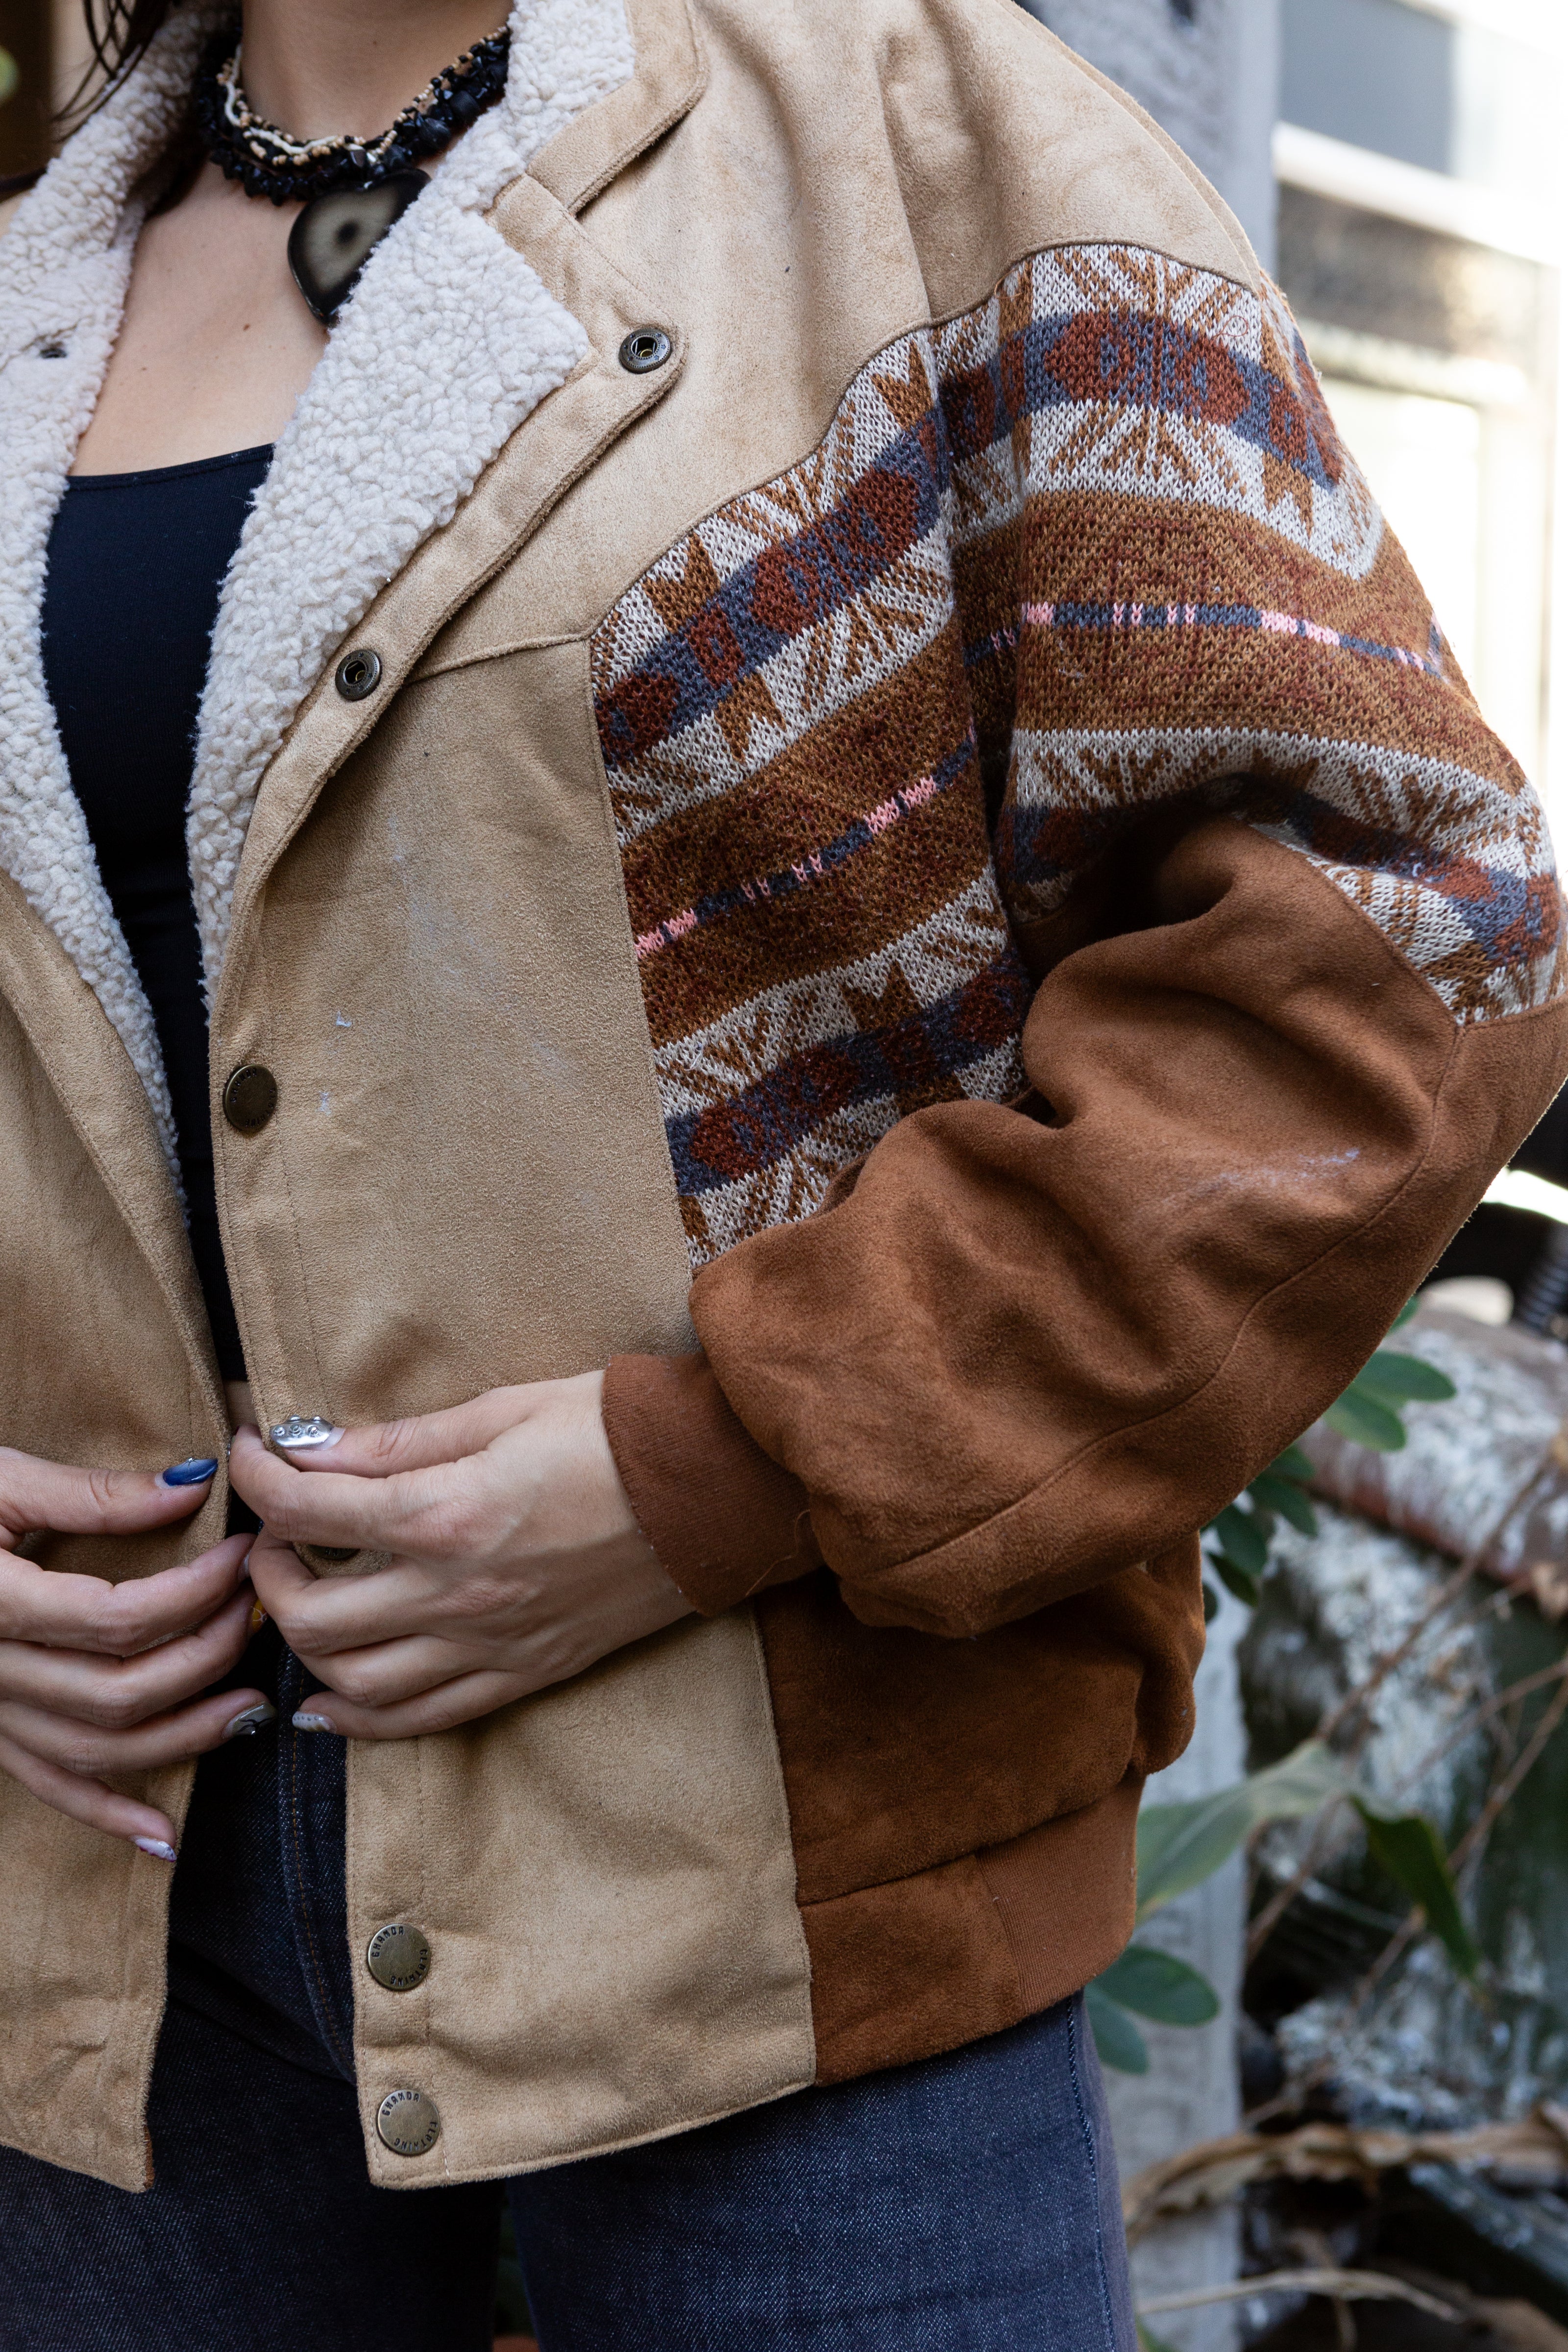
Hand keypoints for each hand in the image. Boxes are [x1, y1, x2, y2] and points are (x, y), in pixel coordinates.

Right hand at [0, 1447, 268, 1856]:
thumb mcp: (1, 1478)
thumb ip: (95, 1494)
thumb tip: (193, 1487)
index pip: (118, 1619)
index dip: (194, 1592)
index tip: (242, 1555)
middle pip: (118, 1691)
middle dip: (205, 1655)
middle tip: (256, 1611)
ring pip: (95, 1750)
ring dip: (182, 1737)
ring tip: (251, 1707)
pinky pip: (49, 1785)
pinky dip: (107, 1815)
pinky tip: (165, 1835)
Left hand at [229, 1371, 690, 1738]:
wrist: (717, 1486)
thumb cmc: (615, 1429)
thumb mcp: (502, 1408)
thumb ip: (399, 1441)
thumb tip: (310, 1447)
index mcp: (448, 1513)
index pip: (306, 1508)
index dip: (257, 1475)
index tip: (250, 1451)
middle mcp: (459, 1592)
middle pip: (310, 1614)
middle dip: (268, 1574)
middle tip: (276, 1534)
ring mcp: (493, 1643)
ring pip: (355, 1681)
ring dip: (305, 1648)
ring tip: (301, 1604)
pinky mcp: (526, 1671)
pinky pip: (423, 1719)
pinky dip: (360, 1721)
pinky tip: (326, 1706)